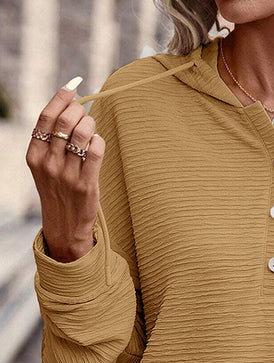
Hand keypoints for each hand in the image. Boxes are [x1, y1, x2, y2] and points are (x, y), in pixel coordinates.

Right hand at [25, 76, 105, 261]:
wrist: (64, 226)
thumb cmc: (58, 190)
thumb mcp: (45, 166)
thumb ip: (51, 140)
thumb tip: (70, 105)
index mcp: (34, 155)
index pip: (46, 117)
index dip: (61, 97)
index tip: (73, 86)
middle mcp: (48, 163)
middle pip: (65, 121)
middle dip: (80, 109)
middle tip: (85, 112)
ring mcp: (67, 174)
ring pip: (82, 133)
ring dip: (91, 124)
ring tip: (91, 129)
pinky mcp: (86, 184)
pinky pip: (97, 150)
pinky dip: (100, 141)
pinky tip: (97, 144)